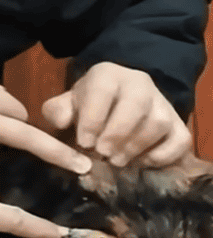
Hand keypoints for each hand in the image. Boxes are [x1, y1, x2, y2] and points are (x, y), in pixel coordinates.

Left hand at [42, 62, 191, 168]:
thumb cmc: (90, 105)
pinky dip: (163, 156)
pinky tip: (142, 163)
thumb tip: (62, 121)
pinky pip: (180, 140)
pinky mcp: (178, 125)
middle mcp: (139, 84)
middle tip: (103, 154)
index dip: (93, 119)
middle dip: (117, 132)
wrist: (118, 102)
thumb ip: (57, 111)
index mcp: (108, 74)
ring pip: (158, 122)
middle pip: (136, 104)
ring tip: (118, 161)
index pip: (103, 91)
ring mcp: (162, 104)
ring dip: (137, 146)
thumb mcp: (68, 104)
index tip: (84, 143)